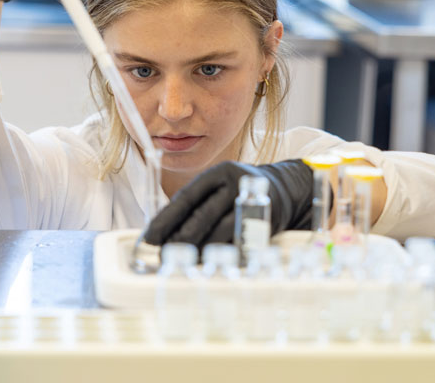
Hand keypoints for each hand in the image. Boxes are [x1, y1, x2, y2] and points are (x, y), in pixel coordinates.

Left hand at [143, 160, 316, 247]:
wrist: (284, 189)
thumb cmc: (237, 192)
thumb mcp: (217, 188)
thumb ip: (193, 205)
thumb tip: (161, 233)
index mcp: (218, 173)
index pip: (187, 197)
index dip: (166, 219)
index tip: (150, 237)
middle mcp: (235, 184)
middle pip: (203, 215)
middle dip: (181, 238)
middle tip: (164, 254)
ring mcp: (252, 203)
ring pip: (221, 232)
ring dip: (199, 250)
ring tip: (183, 261)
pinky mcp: (266, 222)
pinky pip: (240, 243)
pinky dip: (221, 255)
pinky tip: (208, 262)